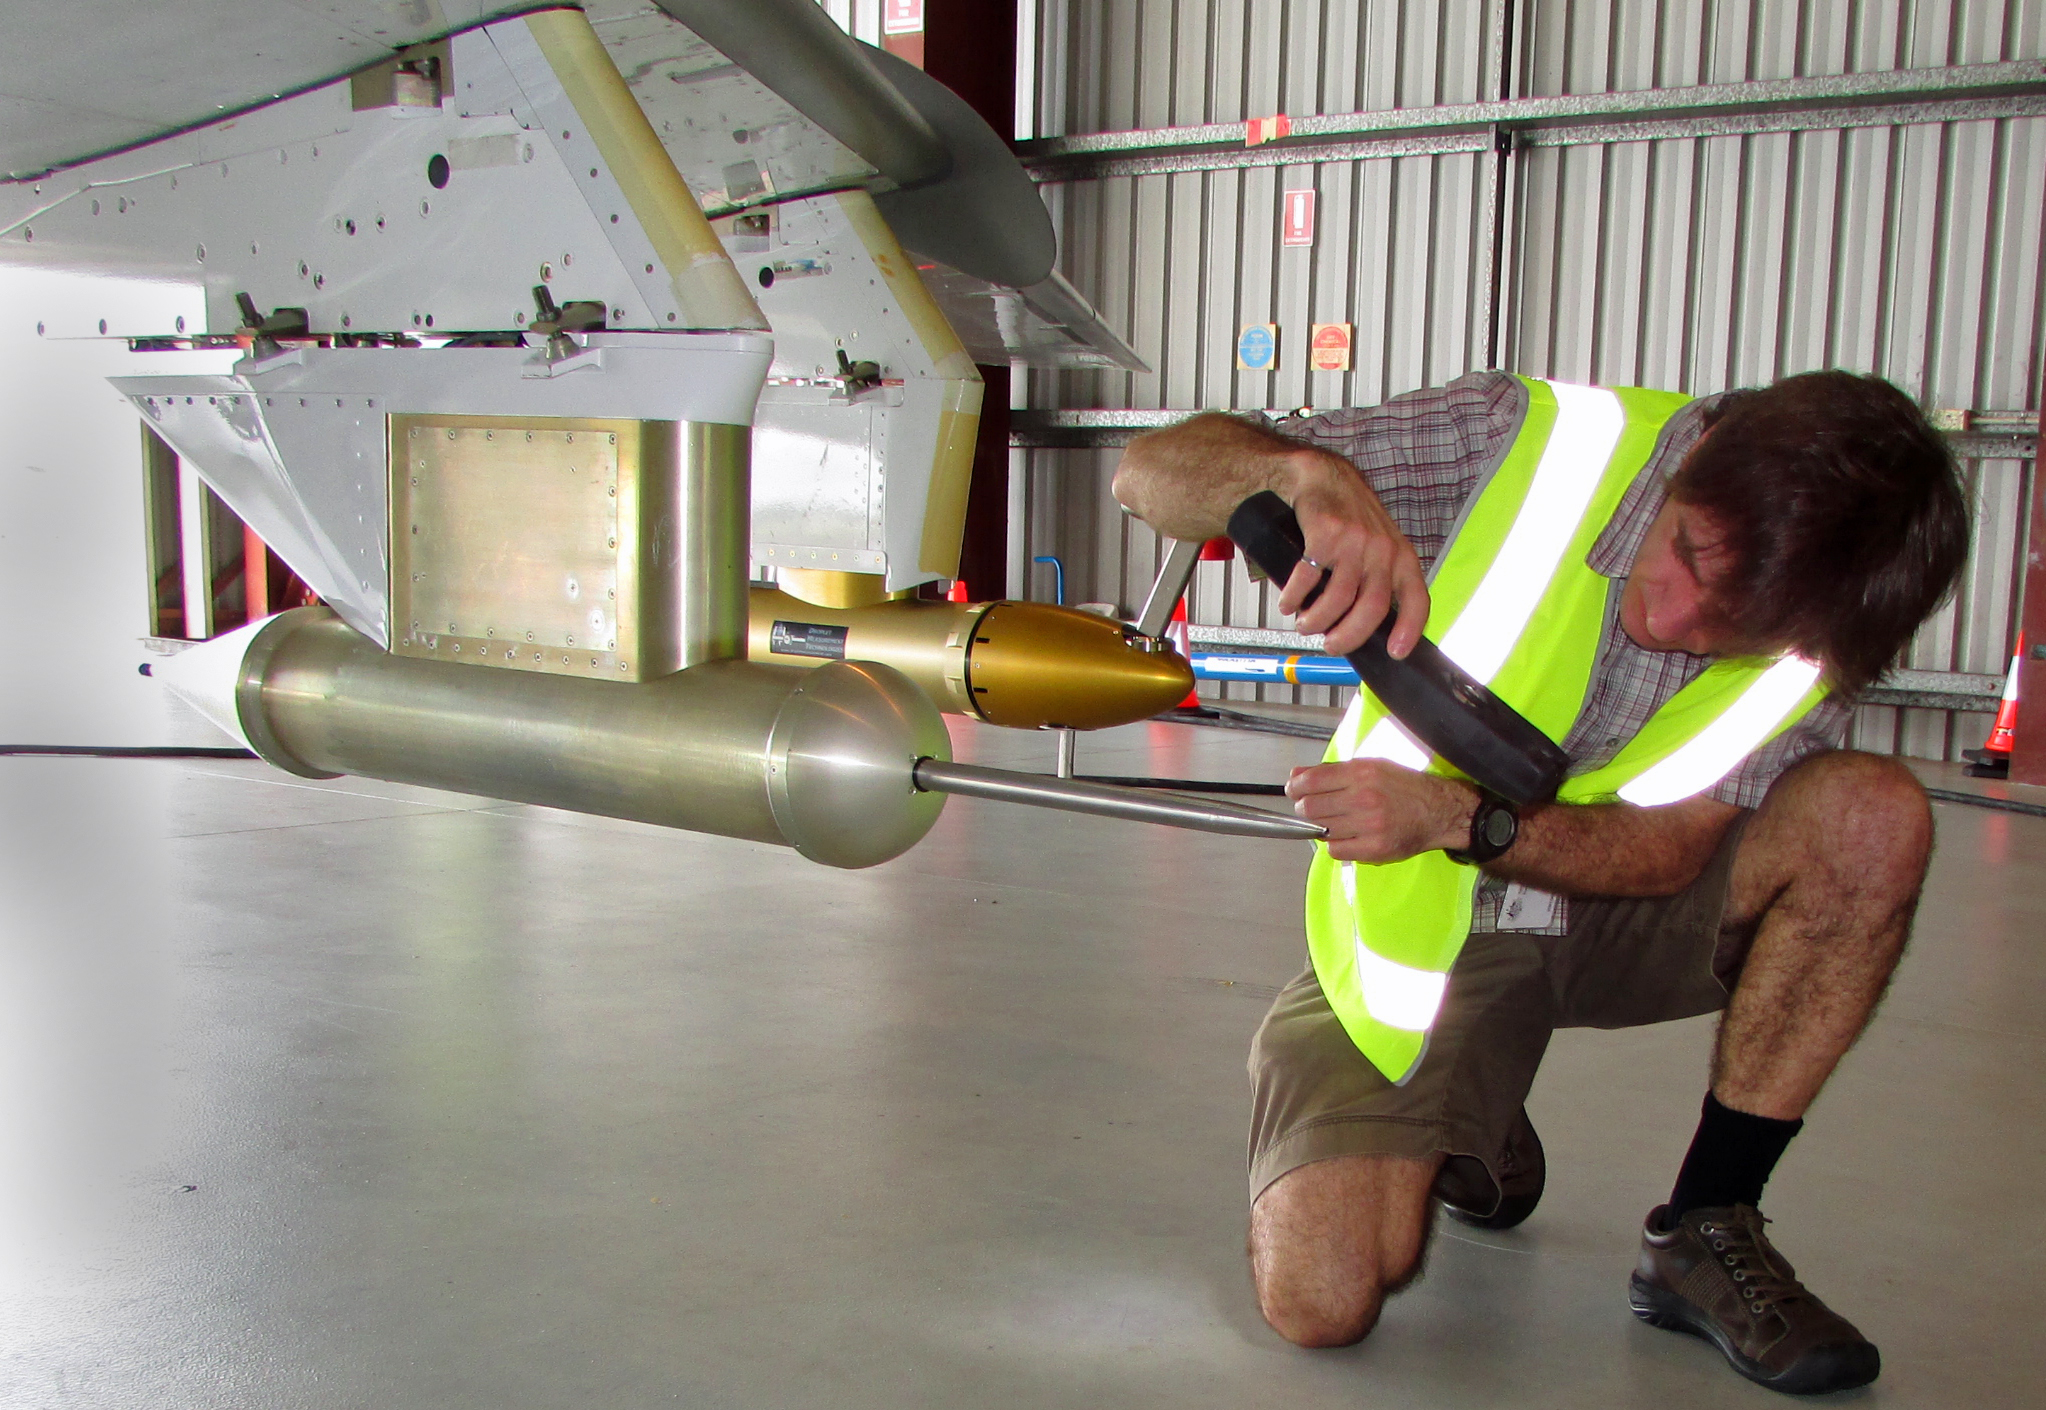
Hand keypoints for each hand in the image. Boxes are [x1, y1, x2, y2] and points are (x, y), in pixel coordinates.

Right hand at [1275, 451, 1429, 657]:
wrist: (1326, 478)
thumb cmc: (1352, 518)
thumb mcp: (1380, 545)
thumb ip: (1381, 579)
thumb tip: (1368, 625)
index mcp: (1401, 557)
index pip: (1416, 600)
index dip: (1408, 630)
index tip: (1395, 652)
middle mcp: (1382, 551)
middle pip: (1371, 609)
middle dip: (1348, 636)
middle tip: (1331, 645)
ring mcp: (1354, 543)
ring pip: (1337, 600)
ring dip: (1317, 621)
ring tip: (1306, 625)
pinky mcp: (1325, 536)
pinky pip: (1308, 579)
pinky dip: (1295, 598)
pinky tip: (1290, 603)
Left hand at [1286, 760, 1475, 863]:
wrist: (1438, 810)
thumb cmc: (1403, 787)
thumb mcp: (1370, 767)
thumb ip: (1332, 771)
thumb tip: (1296, 775)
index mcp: (1361, 773)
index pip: (1311, 781)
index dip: (1295, 787)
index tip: (1293, 791)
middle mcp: (1364, 798)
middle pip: (1311, 808)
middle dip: (1307, 809)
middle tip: (1314, 808)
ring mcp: (1369, 825)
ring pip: (1322, 830)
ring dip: (1323, 827)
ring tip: (1337, 822)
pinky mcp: (1375, 848)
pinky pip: (1336, 850)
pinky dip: (1336, 845)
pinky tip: (1348, 836)